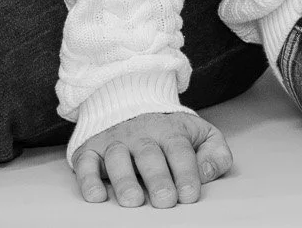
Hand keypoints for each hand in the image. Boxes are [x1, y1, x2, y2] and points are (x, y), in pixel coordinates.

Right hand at [70, 109, 232, 207]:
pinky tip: (97, 195)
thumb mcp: (201, 134)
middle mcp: (141, 134)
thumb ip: (214, 153)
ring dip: (124, 180)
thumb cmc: (169, 130)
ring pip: (117, 157)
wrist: (129, 100)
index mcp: (170, 130)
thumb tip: (208, 172)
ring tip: (133, 200)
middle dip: (157, 178)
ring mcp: (115, 141)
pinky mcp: (91, 149)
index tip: (189, 194)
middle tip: (164, 200)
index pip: (179, 150)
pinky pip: (86, 162)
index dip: (186, 172)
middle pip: (149, 154)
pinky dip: (88, 179)